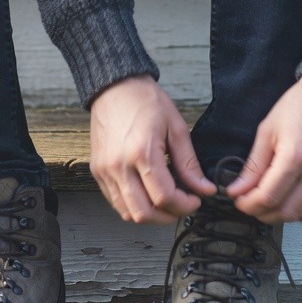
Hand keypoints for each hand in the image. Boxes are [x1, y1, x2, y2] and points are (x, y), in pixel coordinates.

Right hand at [89, 74, 216, 223]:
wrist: (115, 87)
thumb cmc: (145, 101)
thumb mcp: (176, 127)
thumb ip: (189, 163)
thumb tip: (203, 188)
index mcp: (141, 152)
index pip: (164, 197)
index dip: (185, 205)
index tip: (196, 200)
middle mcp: (118, 165)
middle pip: (144, 213)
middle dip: (168, 216)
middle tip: (182, 205)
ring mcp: (105, 170)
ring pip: (127, 213)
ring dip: (150, 214)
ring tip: (166, 201)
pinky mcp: (97, 171)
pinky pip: (115, 202)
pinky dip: (133, 205)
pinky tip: (147, 193)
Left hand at [226, 74, 301, 223]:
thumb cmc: (300, 105)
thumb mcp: (268, 130)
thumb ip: (253, 165)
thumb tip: (238, 190)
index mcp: (295, 156)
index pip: (268, 197)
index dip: (249, 204)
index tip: (239, 200)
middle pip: (286, 212)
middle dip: (263, 213)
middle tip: (251, 203)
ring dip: (282, 213)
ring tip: (269, 201)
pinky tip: (291, 197)